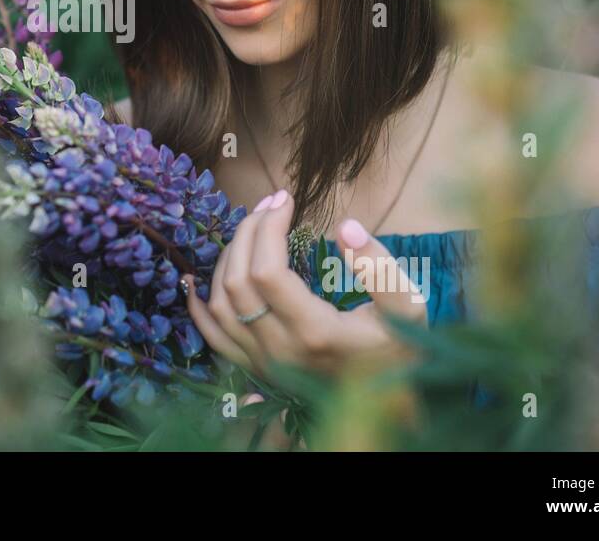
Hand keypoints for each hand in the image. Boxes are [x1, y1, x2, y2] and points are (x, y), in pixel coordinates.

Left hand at [183, 189, 427, 378]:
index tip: (285, 199)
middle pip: (239, 281)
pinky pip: (214, 337)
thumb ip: (380, 266)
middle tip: (268, 204)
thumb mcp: (407, 304)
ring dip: (227, 258)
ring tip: (250, 228)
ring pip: (221, 304)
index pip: (268, 270)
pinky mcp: (256, 369)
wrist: (393, 399)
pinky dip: (198, 307)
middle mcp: (281, 351)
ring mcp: (264, 363)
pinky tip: (192, 280)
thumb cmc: (401, 345)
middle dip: (248, 232)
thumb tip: (346, 227)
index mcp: (315, 332)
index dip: (269, 227)